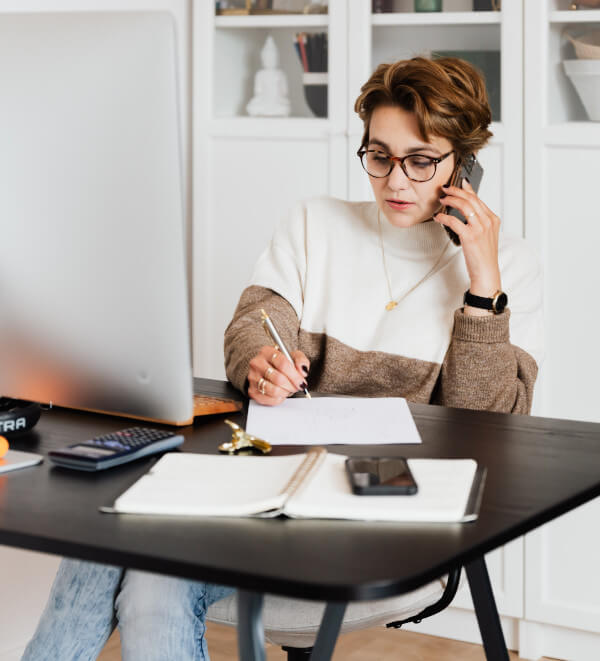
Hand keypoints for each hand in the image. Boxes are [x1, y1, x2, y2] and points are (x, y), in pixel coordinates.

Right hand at [248, 347, 309, 405]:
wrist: (269, 369)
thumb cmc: (281, 363)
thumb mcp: (294, 357)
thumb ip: (301, 361)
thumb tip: (302, 371)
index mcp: (266, 351)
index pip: (283, 364)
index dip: (295, 375)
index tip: (302, 381)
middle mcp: (257, 363)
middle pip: (278, 379)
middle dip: (292, 385)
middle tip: (297, 386)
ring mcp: (253, 377)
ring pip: (274, 390)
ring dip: (286, 392)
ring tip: (288, 389)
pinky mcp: (252, 391)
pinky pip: (269, 399)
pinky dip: (279, 398)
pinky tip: (281, 393)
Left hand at [435, 180, 501, 307]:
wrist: (486, 272)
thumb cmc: (484, 255)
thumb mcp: (485, 235)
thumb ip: (479, 221)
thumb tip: (466, 210)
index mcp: (493, 219)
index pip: (478, 199)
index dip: (466, 189)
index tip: (458, 183)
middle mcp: (488, 221)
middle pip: (470, 198)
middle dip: (456, 191)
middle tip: (445, 189)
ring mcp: (480, 228)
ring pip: (464, 206)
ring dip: (450, 200)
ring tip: (442, 200)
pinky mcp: (470, 236)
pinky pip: (454, 221)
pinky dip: (444, 217)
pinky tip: (438, 217)